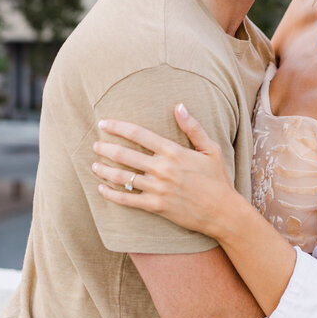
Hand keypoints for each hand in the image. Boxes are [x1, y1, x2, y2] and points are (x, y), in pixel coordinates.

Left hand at [92, 104, 242, 237]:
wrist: (222, 212)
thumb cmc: (217, 179)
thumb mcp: (210, 149)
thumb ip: (193, 127)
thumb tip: (179, 106)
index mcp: (173, 151)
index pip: (138, 134)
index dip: (118, 127)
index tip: (104, 123)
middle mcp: (162, 168)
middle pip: (124, 155)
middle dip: (105, 148)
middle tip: (95, 144)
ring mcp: (157, 189)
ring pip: (122, 178)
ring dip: (104, 170)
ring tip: (94, 165)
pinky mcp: (156, 207)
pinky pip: (127, 200)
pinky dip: (111, 195)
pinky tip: (102, 189)